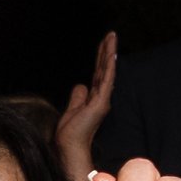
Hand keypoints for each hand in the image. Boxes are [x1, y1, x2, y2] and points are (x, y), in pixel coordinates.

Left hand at [56, 32, 117, 180]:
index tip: (104, 44)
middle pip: (104, 69)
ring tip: (112, 37)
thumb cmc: (70, 133)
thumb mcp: (72, 109)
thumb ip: (78, 97)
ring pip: (106, 70)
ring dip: (109, 52)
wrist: (69, 146)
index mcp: (95, 99)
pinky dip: (108, 65)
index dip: (101, 59)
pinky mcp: (100, 102)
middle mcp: (101, 97)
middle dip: (107, 51)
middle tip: (111, 35)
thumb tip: (81, 84)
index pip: (99, 74)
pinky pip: (105, 78)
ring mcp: (102, 99)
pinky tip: (110, 53)